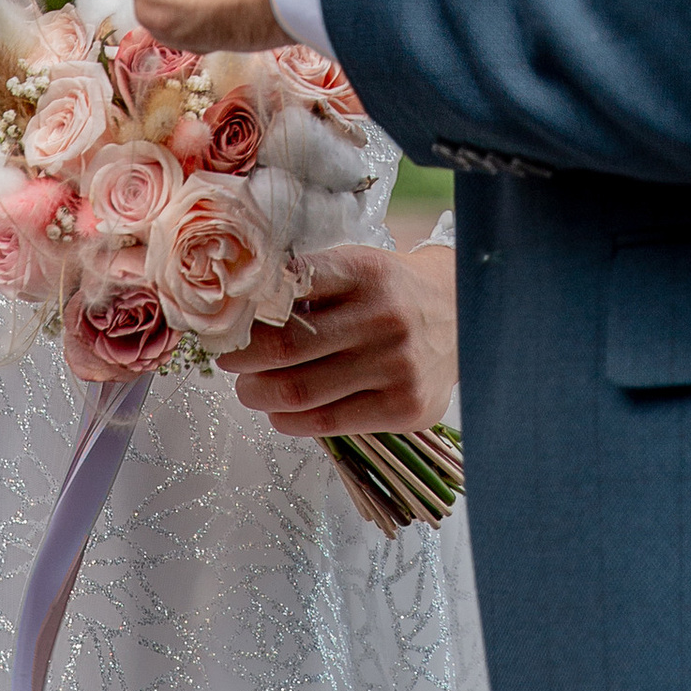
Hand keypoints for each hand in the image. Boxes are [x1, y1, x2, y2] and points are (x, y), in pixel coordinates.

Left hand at [220, 243, 457, 437]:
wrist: (463, 315)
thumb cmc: (392, 292)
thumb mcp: (358, 267)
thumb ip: (310, 283)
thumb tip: (241, 309)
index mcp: (366, 272)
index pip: (289, 288)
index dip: (247, 309)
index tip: (228, 320)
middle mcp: (384, 318)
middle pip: (286, 347)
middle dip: (242, 358)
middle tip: (230, 359)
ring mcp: (397, 366)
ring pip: (300, 391)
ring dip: (258, 394)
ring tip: (249, 388)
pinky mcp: (404, 408)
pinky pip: (327, 424)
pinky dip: (289, 421)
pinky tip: (280, 412)